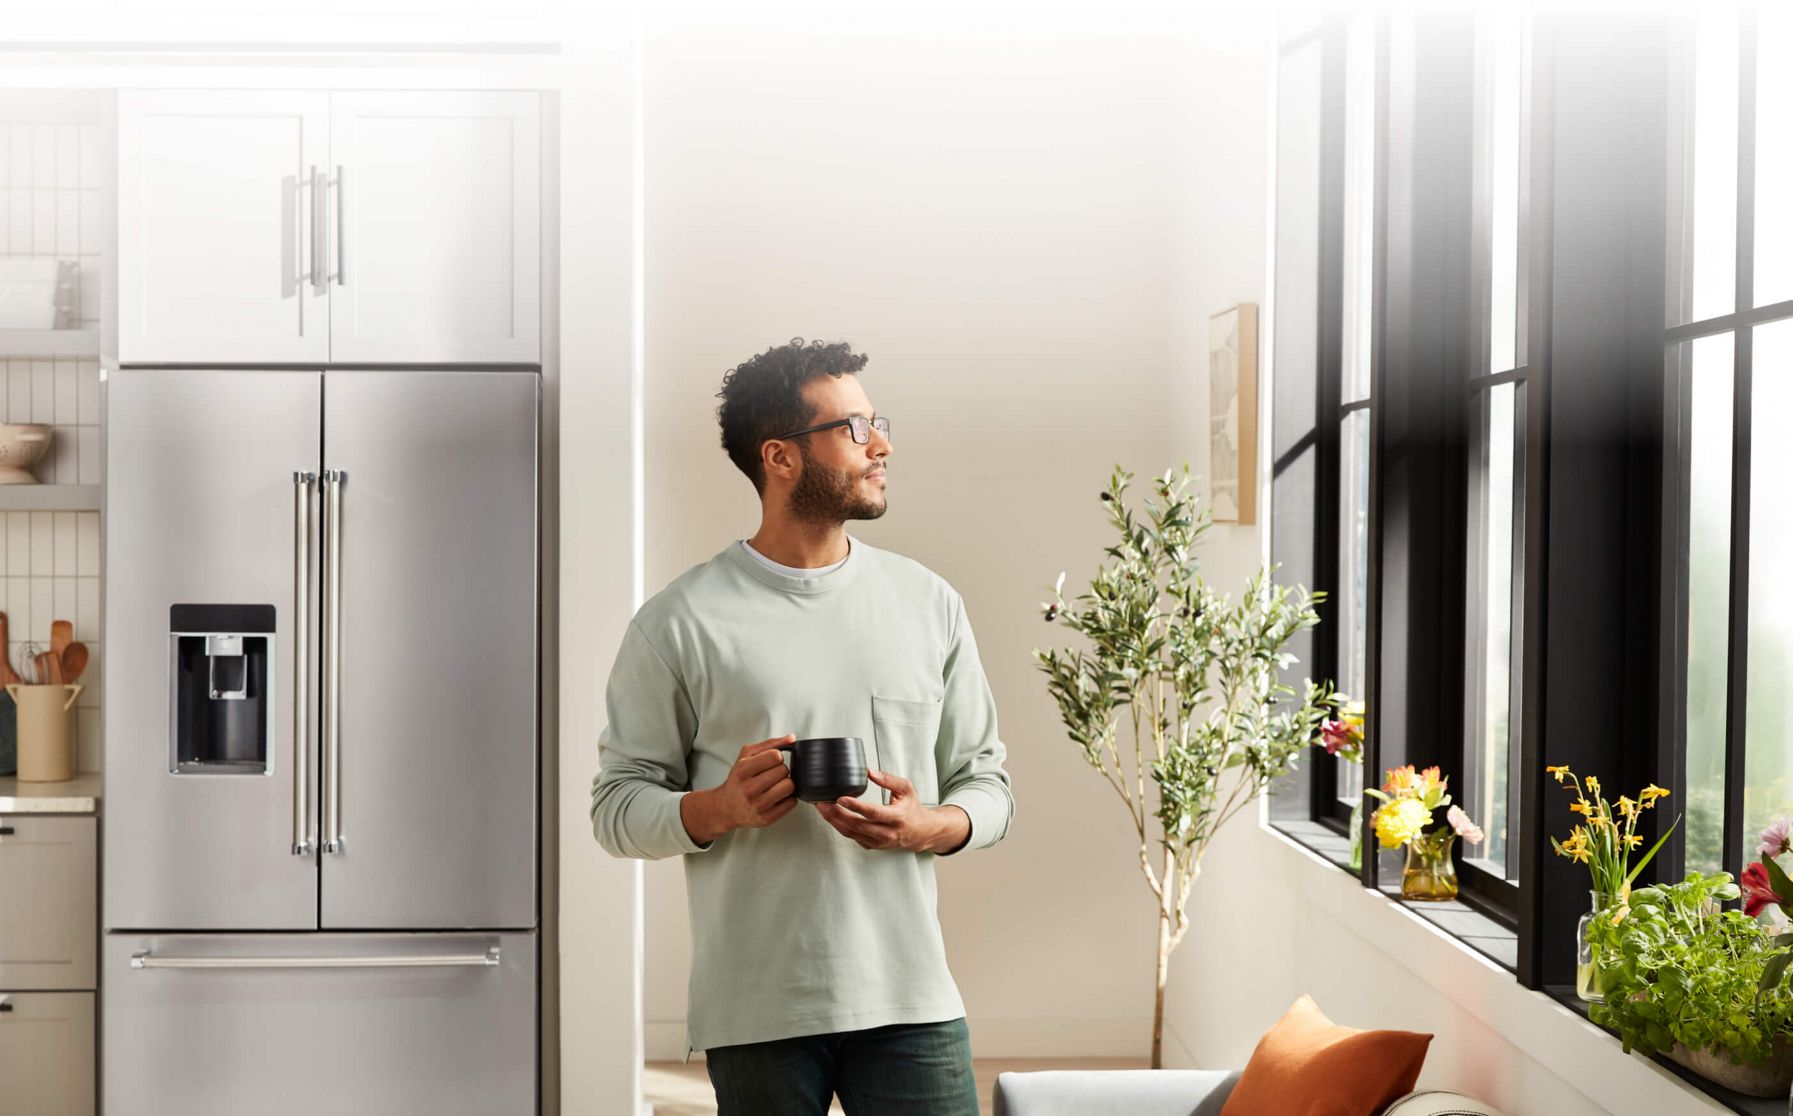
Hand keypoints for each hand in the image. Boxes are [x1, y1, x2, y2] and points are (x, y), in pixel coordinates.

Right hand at [682, 735, 797, 843]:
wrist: (726, 807)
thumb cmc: (738, 779)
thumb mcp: (746, 756)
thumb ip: (770, 744)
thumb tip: (792, 738)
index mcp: (743, 770)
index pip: (776, 756)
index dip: (777, 757)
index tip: (771, 762)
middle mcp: (749, 789)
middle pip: (784, 771)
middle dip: (781, 771)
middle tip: (772, 775)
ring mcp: (758, 805)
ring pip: (790, 786)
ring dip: (786, 784)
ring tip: (776, 785)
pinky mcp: (766, 818)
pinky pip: (791, 802)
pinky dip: (788, 798)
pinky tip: (777, 797)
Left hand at [814, 769, 963, 852]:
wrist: (920, 832)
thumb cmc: (912, 808)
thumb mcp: (906, 789)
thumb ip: (888, 779)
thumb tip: (868, 772)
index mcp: (897, 817)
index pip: (873, 812)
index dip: (855, 806)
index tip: (840, 797)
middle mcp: (887, 833)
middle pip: (857, 825)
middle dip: (837, 814)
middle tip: (823, 802)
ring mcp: (879, 842)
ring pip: (851, 833)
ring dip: (834, 821)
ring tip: (822, 808)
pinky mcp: (872, 846)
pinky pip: (852, 837)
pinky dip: (840, 826)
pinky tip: (831, 816)